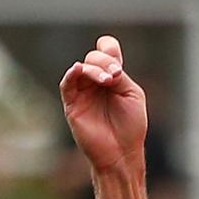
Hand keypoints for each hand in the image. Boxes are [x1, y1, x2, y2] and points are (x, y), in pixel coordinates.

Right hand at [59, 35, 147, 172]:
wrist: (122, 151)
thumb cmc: (131, 124)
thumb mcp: (131, 94)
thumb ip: (119, 77)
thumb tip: (105, 66)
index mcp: (114, 77)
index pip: (107, 52)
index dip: (108, 47)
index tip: (115, 54)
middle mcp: (97, 82)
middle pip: (94, 58)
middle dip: (105, 62)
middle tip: (116, 76)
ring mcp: (83, 92)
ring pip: (82, 68)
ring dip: (95, 69)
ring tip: (109, 80)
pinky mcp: (72, 104)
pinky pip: (67, 84)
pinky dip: (72, 74)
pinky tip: (78, 70)